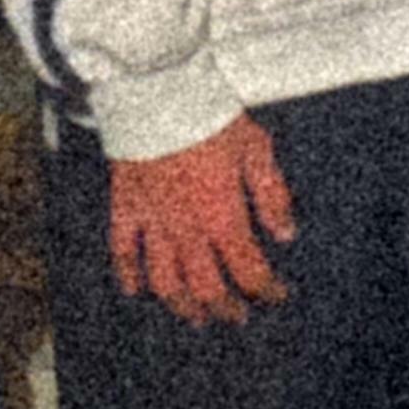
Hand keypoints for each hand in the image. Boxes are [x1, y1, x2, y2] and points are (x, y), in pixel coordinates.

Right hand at [110, 113, 297, 325]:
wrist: (157, 93)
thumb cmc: (209, 117)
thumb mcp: (256, 149)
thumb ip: (272, 194)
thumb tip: (285, 233)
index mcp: (222, 217)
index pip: (247, 271)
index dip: (265, 289)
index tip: (276, 294)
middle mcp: (187, 230)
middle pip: (207, 287)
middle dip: (226, 307)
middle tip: (237, 314)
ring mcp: (153, 222)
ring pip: (165, 281)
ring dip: (182, 304)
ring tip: (195, 314)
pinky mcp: (125, 206)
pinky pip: (123, 251)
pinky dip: (129, 275)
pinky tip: (136, 289)